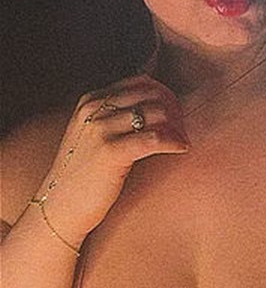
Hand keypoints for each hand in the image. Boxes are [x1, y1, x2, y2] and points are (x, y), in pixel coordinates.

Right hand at [32, 74, 189, 246]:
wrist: (60, 206)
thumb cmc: (82, 174)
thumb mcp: (91, 134)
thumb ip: (114, 115)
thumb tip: (156, 102)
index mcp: (90, 101)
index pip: (139, 81)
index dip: (163, 93)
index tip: (175, 111)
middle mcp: (94, 109)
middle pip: (151, 93)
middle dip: (173, 107)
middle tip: (182, 126)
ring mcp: (101, 129)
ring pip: (156, 113)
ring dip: (176, 125)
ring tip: (181, 139)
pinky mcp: (111, 152)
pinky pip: (155, 138)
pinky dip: (174, 141)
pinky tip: (182, 148)